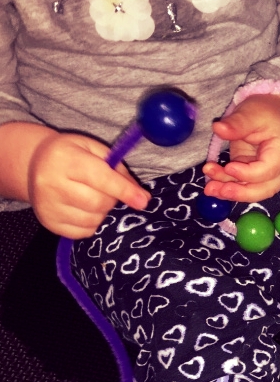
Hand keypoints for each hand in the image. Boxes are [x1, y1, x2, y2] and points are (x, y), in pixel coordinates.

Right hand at [27, 131, 151, 238]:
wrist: (34, 164)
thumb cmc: (72, 155)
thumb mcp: (94, 150)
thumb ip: (118, 169)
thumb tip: (142, 197)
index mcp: (65, 159)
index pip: (101, 178)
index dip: (124, 191)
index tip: (143, 201)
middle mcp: (51, 183)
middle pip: (98, 203)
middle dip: (112, 200)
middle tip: (110, 193)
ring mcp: (48, 205)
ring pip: (92, 220)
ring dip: (103, 213)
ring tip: (95, 199)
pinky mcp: (49, 222)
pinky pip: (83, 232)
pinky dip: (93, 224)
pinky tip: (86, 210)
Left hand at [202, 94, 279, 202]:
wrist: (273, 114)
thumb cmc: (265, 112)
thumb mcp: (251, 113)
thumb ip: (236, 123)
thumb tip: (218, 128)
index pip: (267, 170)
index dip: (248, 173)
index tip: (228, 166)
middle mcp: (278, 169)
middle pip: (263, 189)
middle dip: (240, 193)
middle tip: (219, 190)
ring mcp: (266, 174)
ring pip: (252, 191)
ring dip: (230, 192)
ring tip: (210, 188)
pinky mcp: (253, 174)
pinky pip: (242, 186)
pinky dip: (227, 187)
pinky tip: (212, 185)